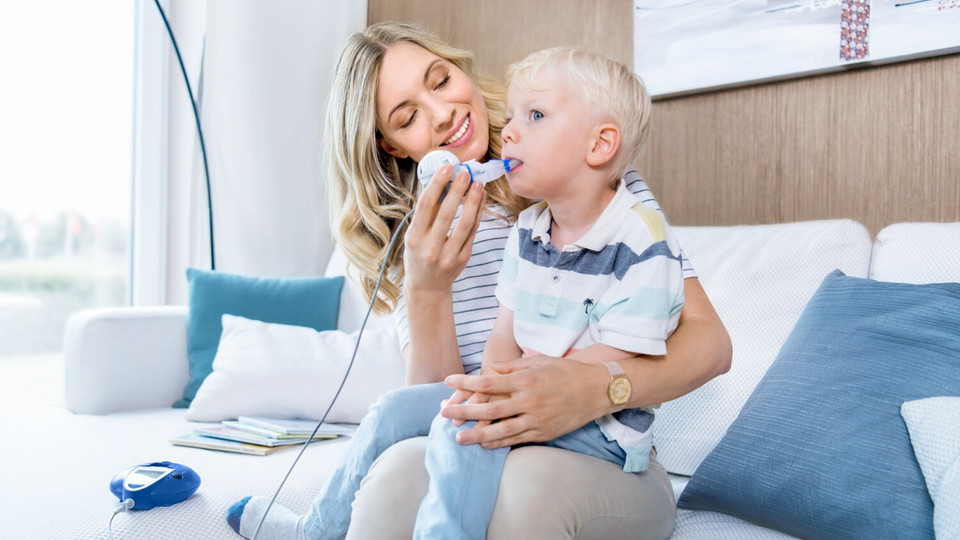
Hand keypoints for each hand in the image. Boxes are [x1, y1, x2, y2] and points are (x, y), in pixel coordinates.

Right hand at [403, 166, 485, 293]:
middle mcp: (430, 248)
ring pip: (464, 224)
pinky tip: (481, 199)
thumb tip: (442, 183)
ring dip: (472, 202)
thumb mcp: (414, 236)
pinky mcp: (463, 258)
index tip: (446, 168)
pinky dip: (478, 213)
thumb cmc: (418, 256)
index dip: (436, 185)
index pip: (426, 207)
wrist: (427, 287)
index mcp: (414, 239)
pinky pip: (472, 232)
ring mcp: (448, 255)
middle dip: (457, 190)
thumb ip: (426, 214)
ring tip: (477, 184)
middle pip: (446, 214)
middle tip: (465, 172)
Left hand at [441, 356, 609, 448]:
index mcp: (525, 380)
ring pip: (501, 430)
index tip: (447, 381)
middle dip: (463, 411)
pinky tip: (484, 444)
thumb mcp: (539, 362)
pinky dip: (499, 443)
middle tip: (443, 413)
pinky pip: (517, 439)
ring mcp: (537, 419)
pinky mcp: (544, 432)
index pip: (488, 382)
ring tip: (458, 438)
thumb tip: (490, 369)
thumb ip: (513, 367)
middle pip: (489, 409)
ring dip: (477, 435)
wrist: (596, 390)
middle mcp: (529, 400)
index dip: (465, 382)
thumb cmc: (566, 371)